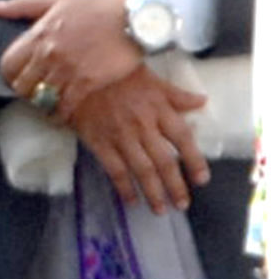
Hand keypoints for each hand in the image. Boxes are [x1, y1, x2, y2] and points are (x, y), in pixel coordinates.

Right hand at [0, 0, 205, 213]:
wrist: (76, 69)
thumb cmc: (115, 71)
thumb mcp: (150, 77)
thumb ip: (175, 94)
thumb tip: (201, 102)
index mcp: (158, 107)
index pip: (183, 138)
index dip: (194, 161)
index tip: (202, 179)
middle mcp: (143, 124)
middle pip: (164, 161)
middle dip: (175, 185)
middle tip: (183, 204)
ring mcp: (120, 135)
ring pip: (142, 170)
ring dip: (153, 192)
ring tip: (161, 209)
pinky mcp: (99, 142)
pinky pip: (114, 170)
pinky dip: (123, 187)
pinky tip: (130, 200)